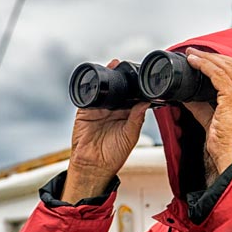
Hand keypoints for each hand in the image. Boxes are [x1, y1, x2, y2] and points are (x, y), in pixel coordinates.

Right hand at [62, 59, 148, 203]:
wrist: (94, 166)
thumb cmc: (113, 156)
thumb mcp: (130, 136)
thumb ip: (137, 118)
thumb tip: (146, 102)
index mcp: (126, 115)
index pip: (132, 96)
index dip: (136, 87)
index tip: (142, 76)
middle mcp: (113, 110)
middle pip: (118, 89)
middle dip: (122, 77)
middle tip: (127, 66)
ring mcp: (99, 109)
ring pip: (104, 89)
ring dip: (107, 77)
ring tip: (113, 66)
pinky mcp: (85, 111)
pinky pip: (88, 96)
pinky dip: (91, 87)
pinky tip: (97, 79)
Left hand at [183, 48, 231, 174]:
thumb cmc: (231, 146)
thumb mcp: (217, 120)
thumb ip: (204, 107)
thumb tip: (188, 98)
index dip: (223, 62)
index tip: (207, 59)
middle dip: (213, 57)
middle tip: (195, 53)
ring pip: (224, 66)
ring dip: (206, 58)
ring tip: (191, 55)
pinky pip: (217, 73)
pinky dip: (203, 66)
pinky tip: (193, 63)